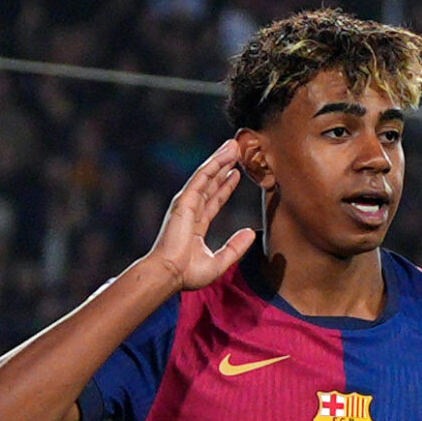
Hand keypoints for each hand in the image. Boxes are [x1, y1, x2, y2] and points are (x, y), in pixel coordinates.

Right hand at [147, 139, 256, 291]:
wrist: (170, 274)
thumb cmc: (188, 274)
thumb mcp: (220, 262)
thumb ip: (236, 247)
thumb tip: (251, 232)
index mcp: (196, 226)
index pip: (214, 200)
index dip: (225, 187)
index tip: (235, 174)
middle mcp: (191, 211)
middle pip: (210, 183)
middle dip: (223, 166)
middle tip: (236, 151)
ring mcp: (186, 204)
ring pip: (207, 176)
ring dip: (220, 159)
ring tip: (233, 145)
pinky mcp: (184, 201)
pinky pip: (201, 178)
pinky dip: (213, 164)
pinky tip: (224, 154)